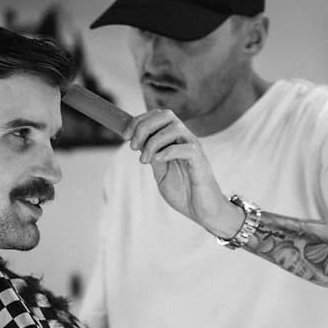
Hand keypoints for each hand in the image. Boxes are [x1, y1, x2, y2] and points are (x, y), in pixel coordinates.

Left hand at [126, 109, 241, 236]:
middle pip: (166, 115)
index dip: (139, 121)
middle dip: (144, 126)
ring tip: (144, 160)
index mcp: (176, 140)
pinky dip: (169, 151)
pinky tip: (158, 160)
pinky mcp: (200, 162)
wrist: (203, 212)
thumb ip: (153, 158)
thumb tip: (138, 143)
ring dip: (153, 142)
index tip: (124, 136)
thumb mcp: (161, 174)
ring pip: (175, 128)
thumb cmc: (185, 193)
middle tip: (132, 146)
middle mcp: (186, 140)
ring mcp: (194, 149)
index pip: (158, 116)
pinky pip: (187, 148)